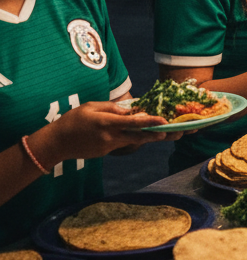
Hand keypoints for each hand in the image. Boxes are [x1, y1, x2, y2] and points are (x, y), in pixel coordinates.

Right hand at [38, 101, 170, 164]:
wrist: (56, 143)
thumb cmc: (73, 120)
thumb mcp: (92, 106)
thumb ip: (113, 108)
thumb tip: (131, 111)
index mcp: (106, 123)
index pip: (132, 123)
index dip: (149, 122)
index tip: (164, 121)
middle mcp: (110, 137)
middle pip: (139, 137)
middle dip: (158, 135)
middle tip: (178, 132)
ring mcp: (108, 147)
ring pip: (134, 141)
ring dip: (151, 138)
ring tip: (169, 133)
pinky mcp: (106, 152)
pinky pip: (124, 143)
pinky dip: (135, 139)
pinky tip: (147, 134)